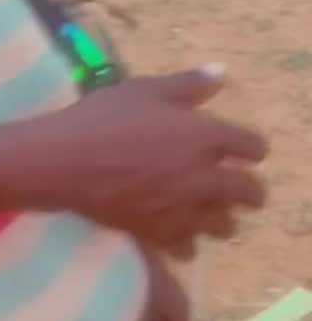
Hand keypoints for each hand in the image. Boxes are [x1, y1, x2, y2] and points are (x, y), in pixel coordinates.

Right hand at [45, 67, 266, 253]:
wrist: (66, 163)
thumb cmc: (104, 118)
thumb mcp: (145, 90)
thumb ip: (188, 84)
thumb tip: (221, 73)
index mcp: (206, 138)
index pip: (254, 148)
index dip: (251, 148)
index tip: (242, 149)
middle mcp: (205, 178)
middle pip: (250, 193)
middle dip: (248, 190)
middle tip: (235, 185)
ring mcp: (185, 210)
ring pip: (226, 226)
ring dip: (222, 217)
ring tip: (207, 209)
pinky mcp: (162, 234)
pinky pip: (190, 248)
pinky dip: (189, 241)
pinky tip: (176, 230)